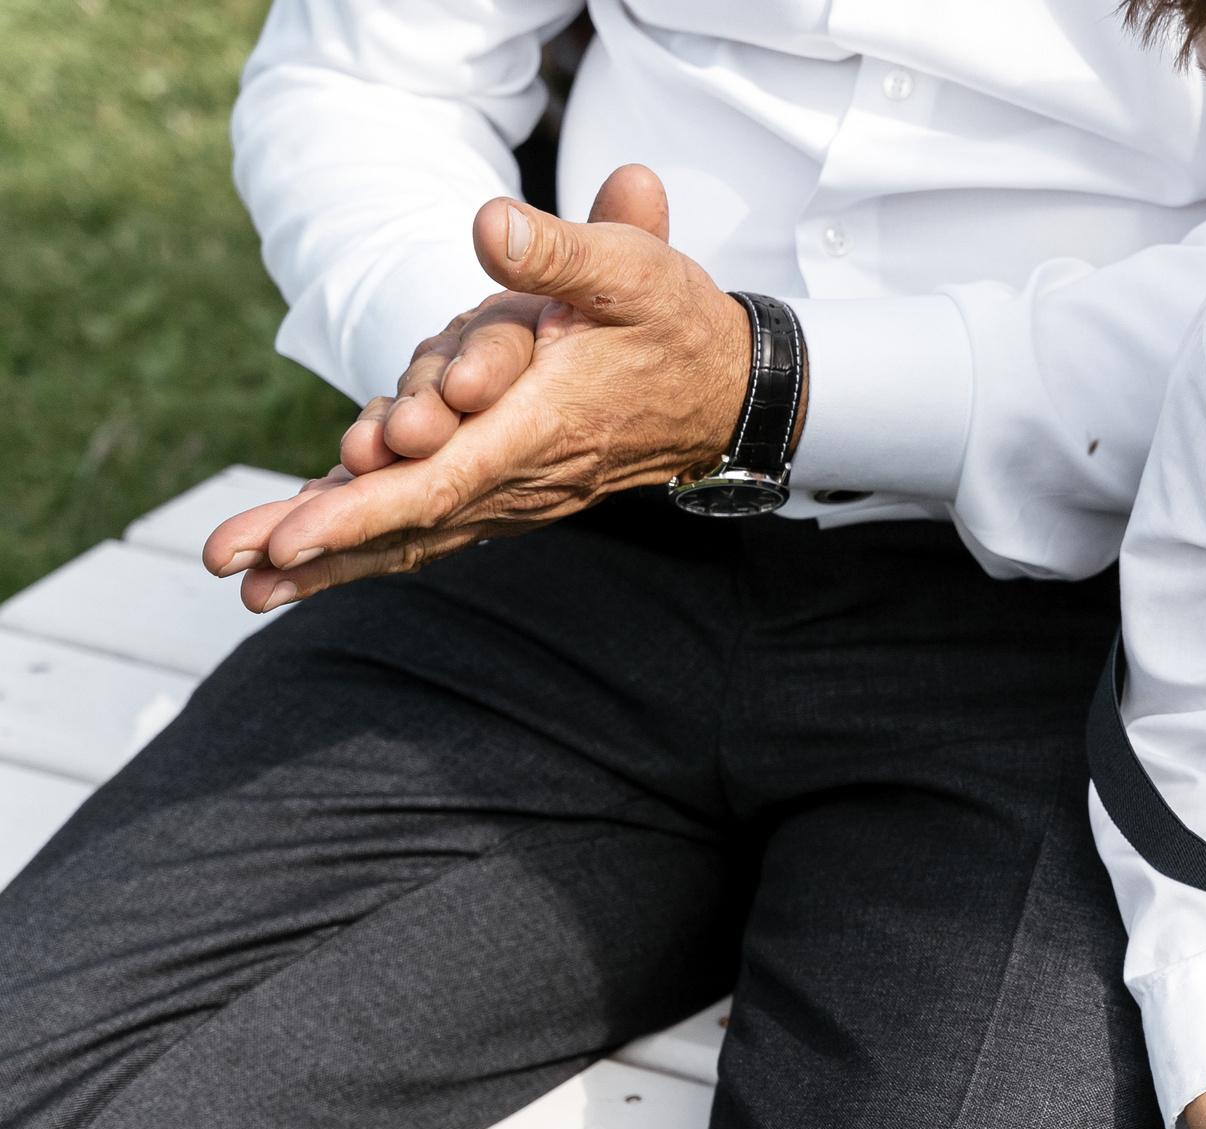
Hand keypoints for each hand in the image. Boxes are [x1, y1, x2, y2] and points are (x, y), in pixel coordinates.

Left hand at [202, 164, 757, 611]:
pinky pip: (428, 530)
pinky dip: (365, 549)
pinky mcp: (506, 493)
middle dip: (318, 543)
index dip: (363, 509)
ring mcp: (515, 495)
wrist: (726, 392)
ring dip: (328, 559)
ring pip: (412, 533)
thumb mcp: (632, 270)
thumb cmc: (675, 324)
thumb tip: (488, 225)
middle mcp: (524, 477)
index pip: (441, 480)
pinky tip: (302, 570)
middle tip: (234, 563)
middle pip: (408, 520)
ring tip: (245, 581)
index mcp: (544, 425)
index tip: (294, 536)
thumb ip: (559, 250)